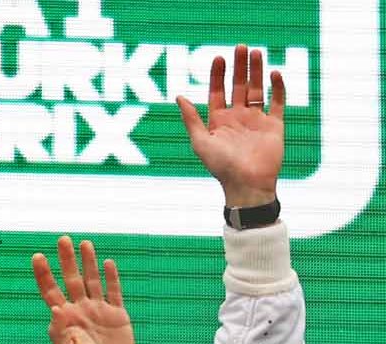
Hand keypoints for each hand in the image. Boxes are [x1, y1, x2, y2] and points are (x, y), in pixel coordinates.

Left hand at [32, 235, 134, 343]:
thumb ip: (59, 332)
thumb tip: (54, 308)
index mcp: (63, 319)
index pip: (50, 291)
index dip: (44, 274)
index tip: (37, 256)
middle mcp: (80, 310)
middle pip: (71, 280)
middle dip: (67, 260)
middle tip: (62, 239)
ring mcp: (98, 311)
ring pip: (92, 281)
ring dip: (88, 263)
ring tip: (84, 244)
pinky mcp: (117, 315)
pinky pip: (114, 293)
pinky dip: (111, 278)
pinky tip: (107, 263)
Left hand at [176, 44, 284, 206]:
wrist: (247, 184)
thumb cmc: (220, 166)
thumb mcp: (200, 141)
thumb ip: (191, 119)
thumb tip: (178, 97)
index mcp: (218, 121)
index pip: (217, 92)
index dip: (218, 75)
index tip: (218, 57)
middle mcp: (237, 118)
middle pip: (238, 86)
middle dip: (239, 67)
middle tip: (241, 47)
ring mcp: (256, 120)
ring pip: (256, 89)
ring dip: (257, 71)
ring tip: (256, 52)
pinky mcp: (275, 125)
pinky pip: (277, 102)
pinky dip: (277, 88)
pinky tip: (273, 74)